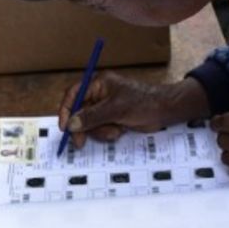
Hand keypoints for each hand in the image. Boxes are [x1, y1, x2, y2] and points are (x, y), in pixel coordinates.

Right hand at [58, 73, 208, 148]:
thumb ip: (92, 116)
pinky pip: (101, 129)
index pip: (74, 94)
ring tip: (115, 130)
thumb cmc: (143, 102)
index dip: (66, 110)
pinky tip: (121, 130)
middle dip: (84, 127)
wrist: (165, 111)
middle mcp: (100, 94)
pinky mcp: (113, 119)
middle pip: (80, 112)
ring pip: (90, 124)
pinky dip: (108, 133)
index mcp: (98, 84)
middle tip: (80, 143)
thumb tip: (71, 124)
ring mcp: (106, 108)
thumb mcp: (116, 109)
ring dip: (100, 131)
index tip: (64, 127)